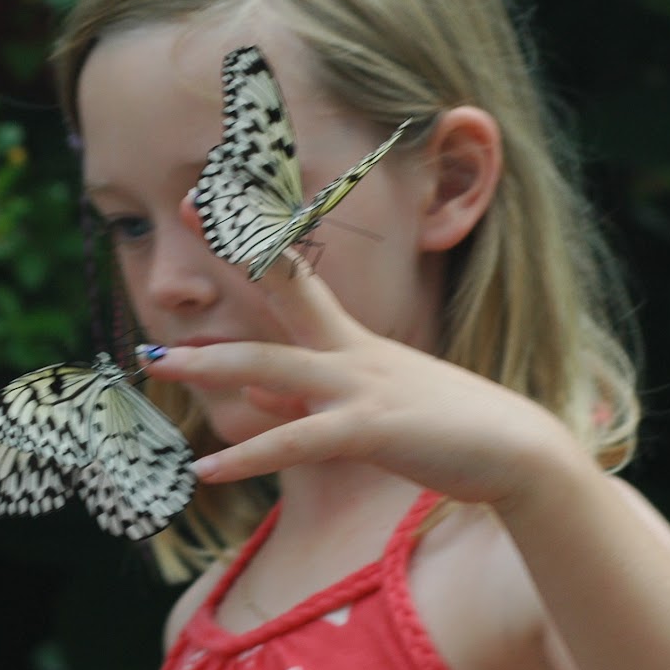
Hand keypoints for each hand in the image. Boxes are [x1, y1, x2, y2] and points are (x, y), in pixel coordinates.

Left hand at [142, 249, 583, 505]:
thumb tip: (251, 393)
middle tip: (177, 208)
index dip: (254, 234)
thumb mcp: (365, 411)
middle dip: (228, 252)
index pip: (295, 274)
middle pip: (281, 289)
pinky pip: (296, 442)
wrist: (518, 454)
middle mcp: (352, 352)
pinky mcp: (371, 430)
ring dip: (206, 363)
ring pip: (271, 364)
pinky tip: (204, 469)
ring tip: (151, 363)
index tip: (210, 199)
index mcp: (351, 342)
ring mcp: (361, 386)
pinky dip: (247, 456)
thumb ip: (302, 401)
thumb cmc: (445, 431)